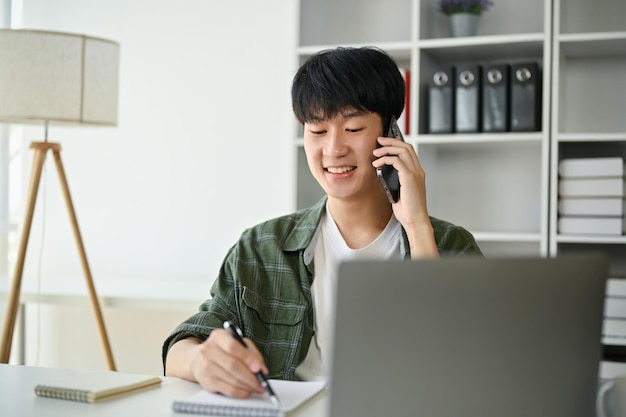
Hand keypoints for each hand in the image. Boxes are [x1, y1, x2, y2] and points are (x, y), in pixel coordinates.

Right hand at [167, 330, 267, 397]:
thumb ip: (252, 353)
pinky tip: (247, 391)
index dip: (247, 358)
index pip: (232, 346)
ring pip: (232, 379)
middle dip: (250, 376)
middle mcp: (209, 350)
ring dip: (248, 386)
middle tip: (262, 382)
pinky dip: (241, 392)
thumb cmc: (224, 350)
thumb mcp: (239, 343)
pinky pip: (227, 390)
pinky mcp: (207, 381)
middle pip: (232, 365)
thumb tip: (261, 369)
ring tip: (257, 387)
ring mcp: (206, 366)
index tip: (258, 367)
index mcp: (218, 336)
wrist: (200, 359)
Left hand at [372, 136, 437, 257]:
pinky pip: (397, 161)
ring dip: (387, 148)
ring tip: (375, 152)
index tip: (386, 141)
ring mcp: (415, 173)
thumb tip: (383, 171)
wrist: (415, 220)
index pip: (409, 151)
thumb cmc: (408, 210)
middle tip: (379, 141)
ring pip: (402, 150)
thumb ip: (395, 180)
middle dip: (391, 141)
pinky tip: (377, 164)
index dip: (398, 143)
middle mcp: (418, 170)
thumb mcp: (399, 191)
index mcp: (417, 173)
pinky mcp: (410, 177)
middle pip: (406, 147)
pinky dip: (385, 159)